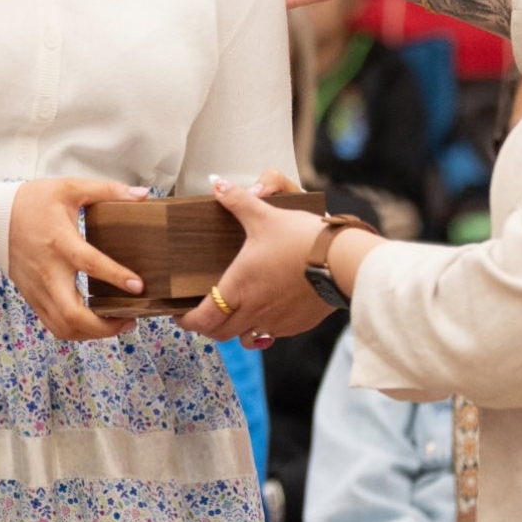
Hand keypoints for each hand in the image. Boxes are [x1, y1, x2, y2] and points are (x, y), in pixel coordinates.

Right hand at [9, 178, 149, 342]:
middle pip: (72, 314)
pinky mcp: (33, 298)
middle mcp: (48, 272)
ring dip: (92, 333)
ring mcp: (39, 290)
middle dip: (105, 326)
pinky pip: (54, 325)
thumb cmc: (33, 202)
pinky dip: (76, 331)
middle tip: (130, 319)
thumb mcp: (69, 188)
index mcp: (60, 243)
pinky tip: (93, 323)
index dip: (115, 277)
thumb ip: (107, 190)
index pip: (89, 264)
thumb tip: (143, 195)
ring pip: (64, 327)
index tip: (138, 287)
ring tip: (116, 324)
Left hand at [180, 173, 331, 345]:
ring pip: (245, 338)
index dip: (186, 320)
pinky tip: (267, 310)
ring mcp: (276, 322)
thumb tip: (217, 183)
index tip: (180, 314)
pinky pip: (272, 333)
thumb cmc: (301, 239)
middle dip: (207, 327)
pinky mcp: (296, 325)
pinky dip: (263, 326)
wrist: (342, 261)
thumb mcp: (265, 215)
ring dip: (235, 330)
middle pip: (219, 334)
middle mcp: (253, 311)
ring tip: (233, 315)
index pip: (202, 318)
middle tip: (202, 315)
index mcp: (238, 287)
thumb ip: (237, 200)